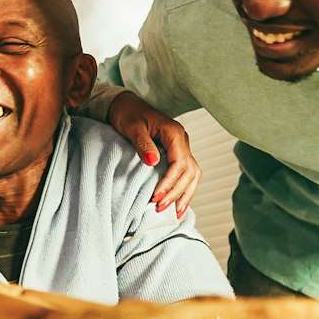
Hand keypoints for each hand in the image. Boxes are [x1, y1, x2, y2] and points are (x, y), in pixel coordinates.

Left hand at [108, 90, 199, 215]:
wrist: (126, 105)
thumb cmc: (128, 115)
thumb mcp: (132, 128)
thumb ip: (143, 145)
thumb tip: (153, 162)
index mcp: (175, 133)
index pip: (179, 163)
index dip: (169, 182)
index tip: (156, 196)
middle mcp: (183, 141)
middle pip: (189, 172)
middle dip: (176, 192)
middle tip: (159, 208)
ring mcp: (181, 148)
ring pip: (193, 175)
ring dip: (185, 195)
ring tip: (175, 213)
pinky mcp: (176, 154)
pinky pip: (187, 174)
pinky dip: (185, 190)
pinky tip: (179, 205)